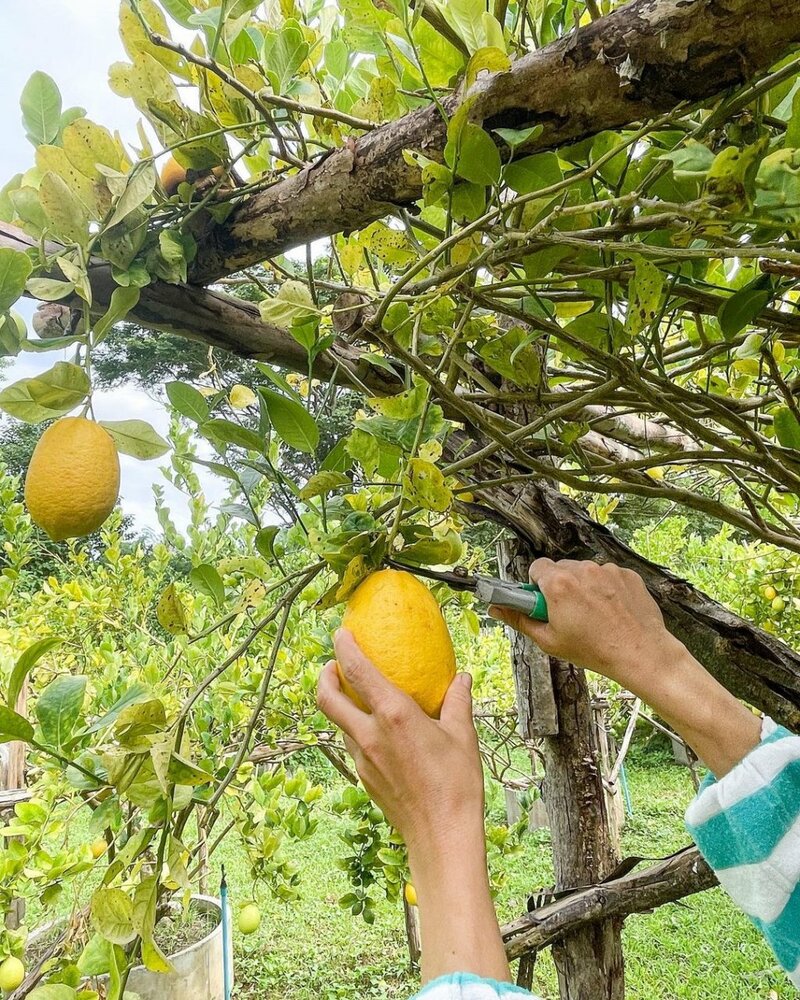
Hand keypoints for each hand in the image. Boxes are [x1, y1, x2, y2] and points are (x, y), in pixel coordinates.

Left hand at [317, 628, 510, 983]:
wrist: (442, 838)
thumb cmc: (457, 786)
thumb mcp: (463, 737)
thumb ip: (457, 702)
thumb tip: (461, 679)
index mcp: (394, 716)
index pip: (357, 671)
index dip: (344, 648)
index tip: (341, 633)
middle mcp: (370, 734)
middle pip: (326, 697)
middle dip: (324, 675)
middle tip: (334, 665)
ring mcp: (363, 758)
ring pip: (338, 722)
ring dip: (341, 703)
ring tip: (359, 695)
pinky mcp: (364, 777)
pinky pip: (353, 744)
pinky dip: (356, 728)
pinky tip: (379, 731)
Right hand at [491, 558, 761, 777]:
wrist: (641, 653)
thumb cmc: (593, 651)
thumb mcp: (549, 641)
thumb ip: (519, 620)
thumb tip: (495, 609)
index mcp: (558, 584)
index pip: (537, 567)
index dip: (537, 584)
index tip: (543, 602)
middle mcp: (582, 570)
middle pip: (561, 568)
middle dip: (560, 585)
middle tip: (567, 612)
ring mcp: (607, 570)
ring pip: (585, 571)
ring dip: (584, 586)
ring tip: (594, 614)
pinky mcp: (627, 574)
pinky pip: (608, 575)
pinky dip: (606, 588)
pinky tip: (612, 611)